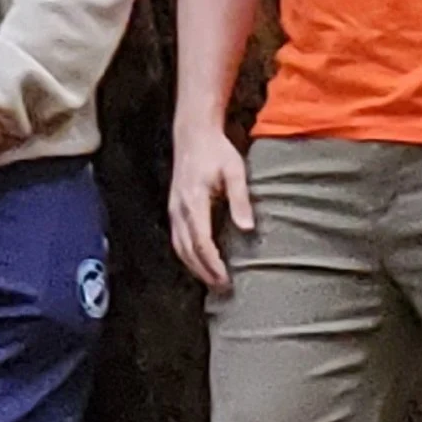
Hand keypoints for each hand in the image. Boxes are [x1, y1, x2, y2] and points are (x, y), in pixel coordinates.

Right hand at [169, 119, 253, 293]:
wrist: (193, 132)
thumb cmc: (217, 150)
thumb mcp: (235, 170)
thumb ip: (240, 200)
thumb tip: (247, 228)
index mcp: (194, 200)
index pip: (201, 242)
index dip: (213, 264)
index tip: (227, 279)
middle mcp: (179, 208)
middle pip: (188, 250)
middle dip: (204, 272)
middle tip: (223, 289)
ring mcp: (174, 208)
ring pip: (179, 247)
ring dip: (194, 267)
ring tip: (212, 281)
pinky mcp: (174, 207)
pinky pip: (177, 238)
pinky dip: (187, 255)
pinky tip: (200, 262)